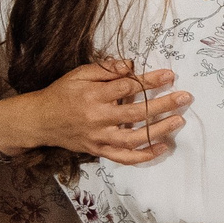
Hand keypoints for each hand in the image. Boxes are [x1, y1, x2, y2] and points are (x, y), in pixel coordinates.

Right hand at [0, 62, 190, 165]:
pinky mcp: (98, 150)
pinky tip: (162, 148)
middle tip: (185, 97)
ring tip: (179, 121)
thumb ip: (106, 69)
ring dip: (159, 130)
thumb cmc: (61, 94)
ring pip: (133, 138)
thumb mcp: (79, 74)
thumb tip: (131, 65)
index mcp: (93, 95)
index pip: (127, 88)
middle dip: (163, 105)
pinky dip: (143, 155)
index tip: (170, 76)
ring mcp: (98, 137)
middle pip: (136, 113)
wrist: (38, 120)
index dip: (150, 81)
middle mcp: (97, 118)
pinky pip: (123, 157)